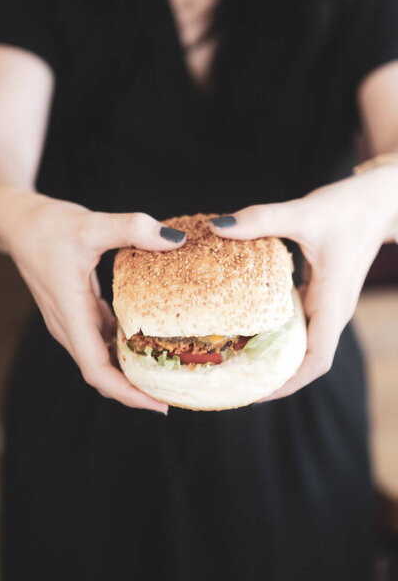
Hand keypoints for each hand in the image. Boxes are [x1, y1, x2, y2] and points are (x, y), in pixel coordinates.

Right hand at [4, 191, 185, 412]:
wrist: (19, 224)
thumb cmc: (48, 226)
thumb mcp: (91, 224)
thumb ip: (133, 228)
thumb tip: (175, 239)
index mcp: (71, 314)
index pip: (96, 369)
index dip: (126, 393)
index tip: (157, 404)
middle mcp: (69, 326)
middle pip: (101, 374)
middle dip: (134, 391)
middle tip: (173, 394)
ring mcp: (72, 323)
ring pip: (101, 361)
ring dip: (129, 374)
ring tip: (166, 376)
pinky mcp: (77, 314)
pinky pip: (101, 342)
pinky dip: (123, 350)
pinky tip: (147, 344)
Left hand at [209, 169, 396, 398]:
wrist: (377, 200)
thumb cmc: (349, 208)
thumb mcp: (304, 212)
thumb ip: (262, 219)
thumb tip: (217, 228)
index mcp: (333, 304)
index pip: (316, 360)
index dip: (288, 383)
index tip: (256, 393)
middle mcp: (331, 311)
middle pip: (305, 360)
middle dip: (274, 377)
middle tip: (233, 381)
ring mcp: (326, 304)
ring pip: (301, 344)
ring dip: (274, 357)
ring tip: (235, 361)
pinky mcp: (319, 293)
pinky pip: (298, 323)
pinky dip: (276, 332)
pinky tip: (249, 326)